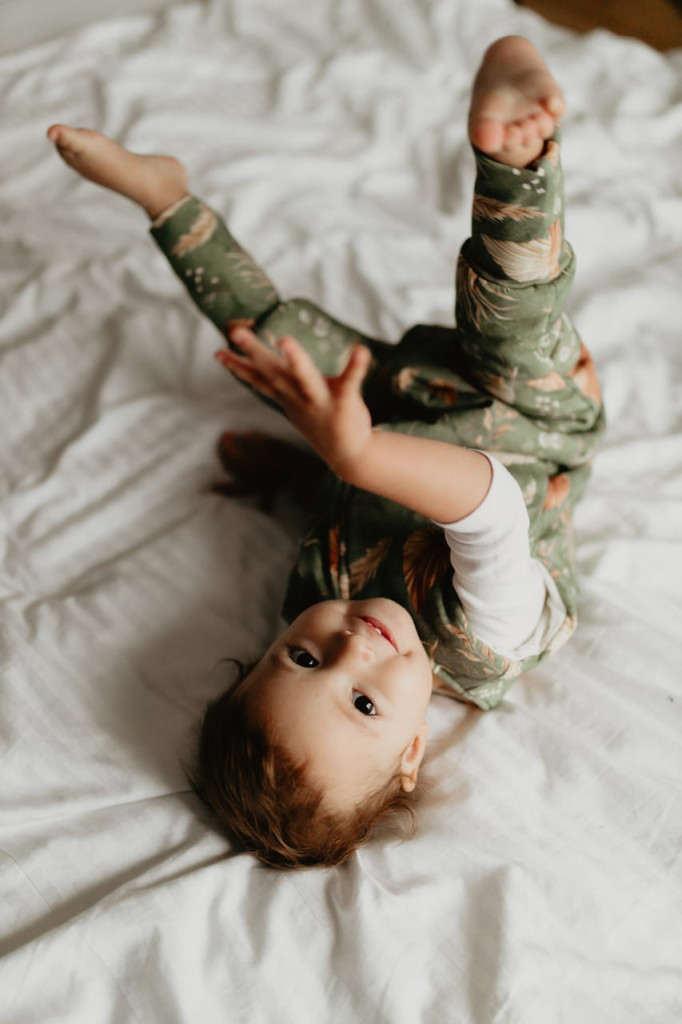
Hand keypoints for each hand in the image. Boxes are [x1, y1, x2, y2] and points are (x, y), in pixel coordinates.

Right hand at [214, 326, 372, 477]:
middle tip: (236, 332)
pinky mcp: (344, 402)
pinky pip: (350, 382)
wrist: (348, 453)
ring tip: (285, 341)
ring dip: (295, 360)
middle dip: (254, 353)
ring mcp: (320, 400)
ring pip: (305, 378)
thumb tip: (267, 361)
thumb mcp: (294, 399)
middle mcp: (298, 396)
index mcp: (287, 393)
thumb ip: (279, 380)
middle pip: (273, 372)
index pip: (258, 379)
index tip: (217, 353)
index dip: (238, 366)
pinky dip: (355, 367)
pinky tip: (361, 351)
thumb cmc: (321, 419)